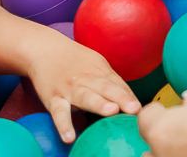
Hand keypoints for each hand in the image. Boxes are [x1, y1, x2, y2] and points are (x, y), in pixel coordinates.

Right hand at [26, 38, 140, 142]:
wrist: (43, 49)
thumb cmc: (75, 62)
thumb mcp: (96, 66)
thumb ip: (112, 83)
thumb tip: (134, 103)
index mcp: (99, 71)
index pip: (118, 85)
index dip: (130, 97)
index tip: (142, 110)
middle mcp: (86, 79)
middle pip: (106, 88)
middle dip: (121, 98)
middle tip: (134, 109)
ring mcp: (69, 88)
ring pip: (85, 97)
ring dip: (99, 104)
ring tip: (111, 111)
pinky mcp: (53, 98)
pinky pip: (59, 113)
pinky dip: (63, 125)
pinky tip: (69, 137)